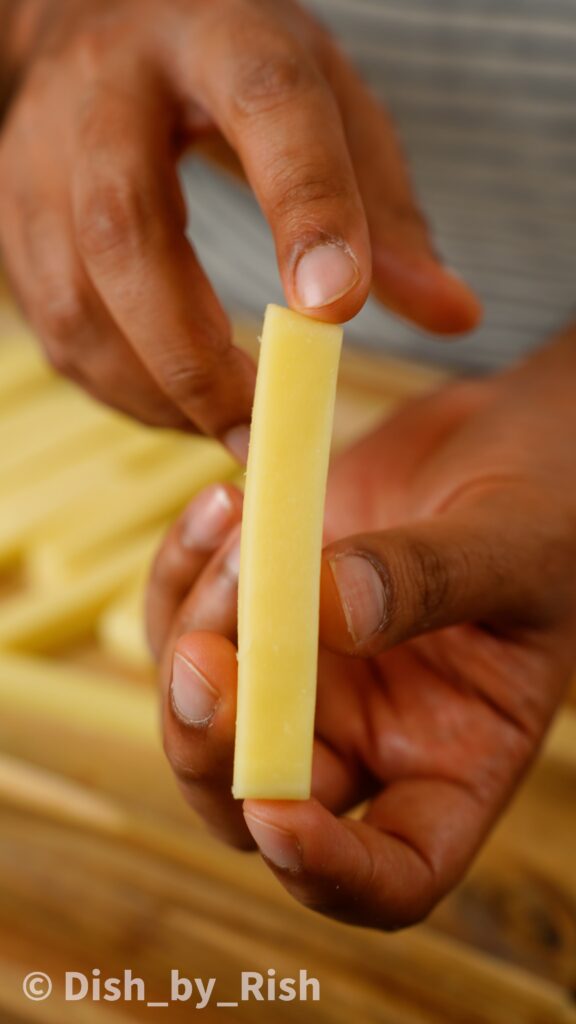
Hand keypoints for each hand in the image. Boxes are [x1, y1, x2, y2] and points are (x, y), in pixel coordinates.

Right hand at [0, 0, 478, 441]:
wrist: (101, 21)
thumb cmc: (233, 69)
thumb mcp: (330, 107)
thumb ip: (388, 215)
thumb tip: (455, 317)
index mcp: (216, 35)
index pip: (265, 108)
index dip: (303, 209)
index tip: (336, 309)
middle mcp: (108, 90)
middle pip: (128, 229)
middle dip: (194, 352)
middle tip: (261, 429)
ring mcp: (39, 153)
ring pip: (75, 297)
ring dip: (153, 389)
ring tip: (227, 431)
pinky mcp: (11, 215)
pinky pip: (54, 329)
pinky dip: (119, 386)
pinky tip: (176, 405)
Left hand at [146, 330, 575, 929]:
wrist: (500, 445)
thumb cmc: (546, 509)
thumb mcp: (516, 545)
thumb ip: (434, 579)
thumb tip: (327, 612)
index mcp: (455, 758)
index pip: (396, 872)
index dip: (329, 872)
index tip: (276, 810)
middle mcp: (370, 735)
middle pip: (259, 803)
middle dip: (215, 743)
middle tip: (207, 655)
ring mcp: (307, 676)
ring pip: (204, 714)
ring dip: (192, 630)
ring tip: (236, 524)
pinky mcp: (261, 615)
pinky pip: (187, 619)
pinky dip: (184, 570)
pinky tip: (221, 505)